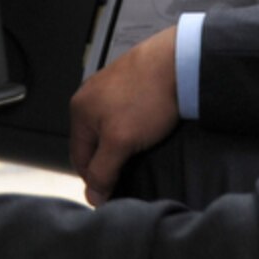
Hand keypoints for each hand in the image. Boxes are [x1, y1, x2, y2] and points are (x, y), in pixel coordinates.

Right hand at [68, 25, 179, 205]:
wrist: (178, 62)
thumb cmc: (148, 95)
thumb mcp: (120, 142)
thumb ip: (103, 171)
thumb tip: (93, 195)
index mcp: (79, 110)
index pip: (79, 160)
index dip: (96, 180)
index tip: (112, 193)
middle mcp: (90, 96)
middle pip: (94, 144)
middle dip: (110, 161)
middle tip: (131, 171)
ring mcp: (109, 88)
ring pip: (111, 130)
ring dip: (123, 144)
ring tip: (143, 149)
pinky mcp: (130, 84)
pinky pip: (126, 115)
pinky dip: (135, 128)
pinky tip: (150, 130)